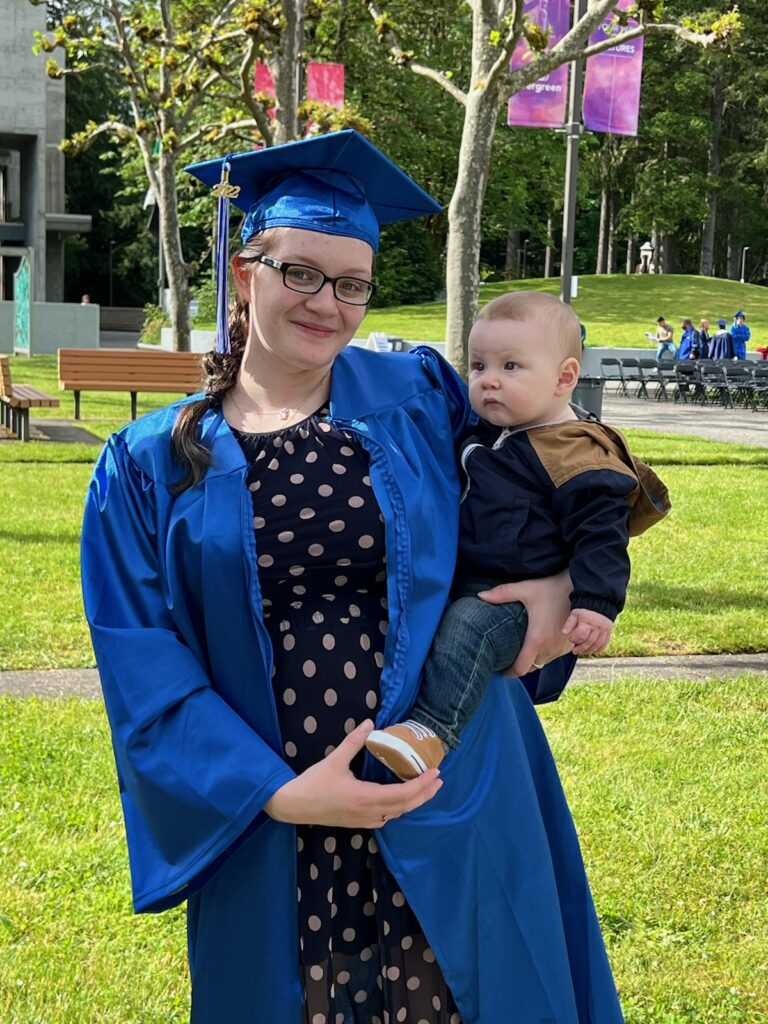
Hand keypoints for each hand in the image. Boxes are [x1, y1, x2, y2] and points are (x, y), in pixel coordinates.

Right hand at [264, 720, 442, 828]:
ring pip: (397, 814)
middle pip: (406, 807)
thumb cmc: (314, 782)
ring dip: (414, 802)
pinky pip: (386, 819)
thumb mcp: (334, 759)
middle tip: (439, 780)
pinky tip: (400, 801)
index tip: (435, 773)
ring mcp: (364, 820)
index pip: (403, 794)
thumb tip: (370, 722)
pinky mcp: (358, 823)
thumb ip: (354, 741)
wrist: (293, 805)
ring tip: (425, 788)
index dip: (422, 785)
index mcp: (366, 797)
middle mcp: (370, 812)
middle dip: (425, 794)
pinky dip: (398, 809)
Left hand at [478, 569, 572, 675]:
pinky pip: (552, 657)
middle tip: (506, 656)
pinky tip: (536, 642)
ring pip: (542, 663)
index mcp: (537, 639)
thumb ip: (502, 593)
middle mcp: (550, 648)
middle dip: (518, 665)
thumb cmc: (552, 588)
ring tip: (520, 649)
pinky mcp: (569, 646)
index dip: (509, 672)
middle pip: (530, 667)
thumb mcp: (526, 588)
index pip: (521, 669)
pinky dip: (543, 654)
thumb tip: (480, 596)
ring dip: (531, 659)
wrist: (582, 589)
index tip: (500, 668)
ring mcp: (561, 649)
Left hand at [562, 608, 612, 655]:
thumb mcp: (575, 615)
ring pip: (596, 645)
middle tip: (574, 651)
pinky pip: (603, 645)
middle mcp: (597, 627)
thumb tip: (564, 632)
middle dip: (580, 648)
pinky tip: (590, 651)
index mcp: (588, 621)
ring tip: (581, 652)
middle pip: (589, 642)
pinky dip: (596, 650)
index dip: (574, 639)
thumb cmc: (584, 614)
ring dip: (588, 651)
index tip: (570, 639)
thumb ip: (569, 623)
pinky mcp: (608, 634)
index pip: (581, 635)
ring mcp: (604, 631)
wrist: (599, 609)